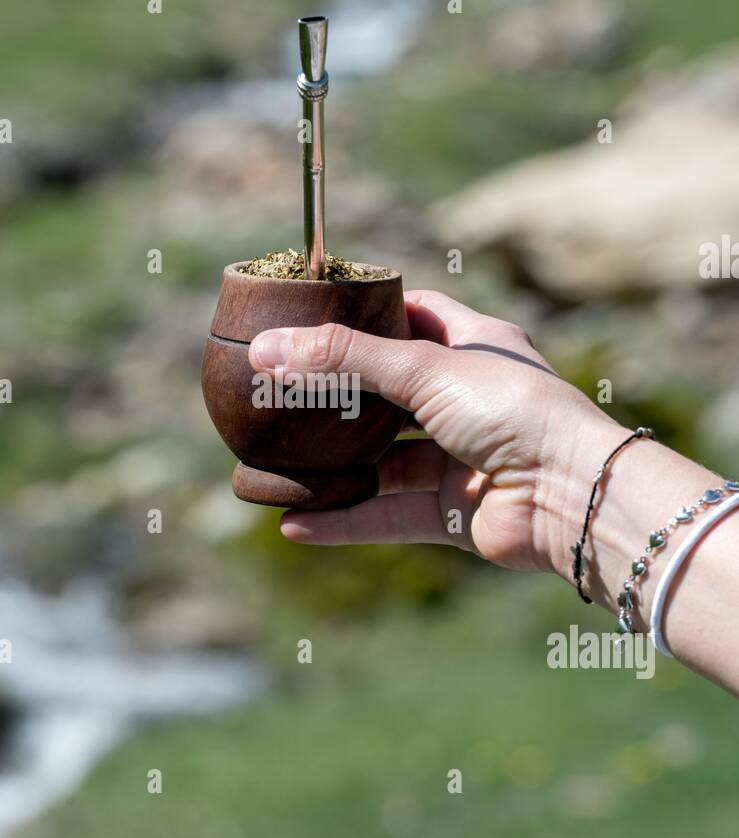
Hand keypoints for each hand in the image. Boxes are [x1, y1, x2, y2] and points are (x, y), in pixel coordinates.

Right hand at [249, 289, 621, 572]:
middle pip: (389, 394)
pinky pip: (389, 515)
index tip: (315, 316)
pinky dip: (345, 520)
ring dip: (334, 468)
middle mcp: (470, 400)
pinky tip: (295, 523)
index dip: (369, 314)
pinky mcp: (455, 513)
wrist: (572, 496)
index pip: (417, 316)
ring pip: (383, 463)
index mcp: (477, 346)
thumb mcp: (423, 368)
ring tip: (275, 465)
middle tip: (277, 392)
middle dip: (337, 398)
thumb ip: (344, 359)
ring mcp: (463, 458)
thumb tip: (265, 348)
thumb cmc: (514, 412)